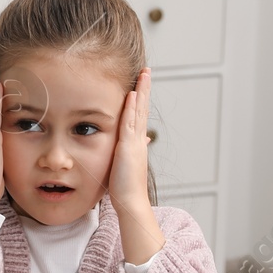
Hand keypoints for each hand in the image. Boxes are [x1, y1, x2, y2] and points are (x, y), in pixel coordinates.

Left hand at [110, 68, 164, 264]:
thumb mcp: (127, 164)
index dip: (141, 99)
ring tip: (143, 75)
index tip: (141, 84)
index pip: (139, 116)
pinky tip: (132, 95)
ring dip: (141, 92)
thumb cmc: (125, 188)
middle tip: (146, 71)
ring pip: (139, 112)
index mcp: (136, 143)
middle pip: (143, 108)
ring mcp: (135, 142)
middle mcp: (138, 140)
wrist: (131, 201)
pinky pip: (130, 124)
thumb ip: (132, 150)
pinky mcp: (128, 148)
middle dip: (144, 89)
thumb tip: (141, 141)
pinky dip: (131, 109)